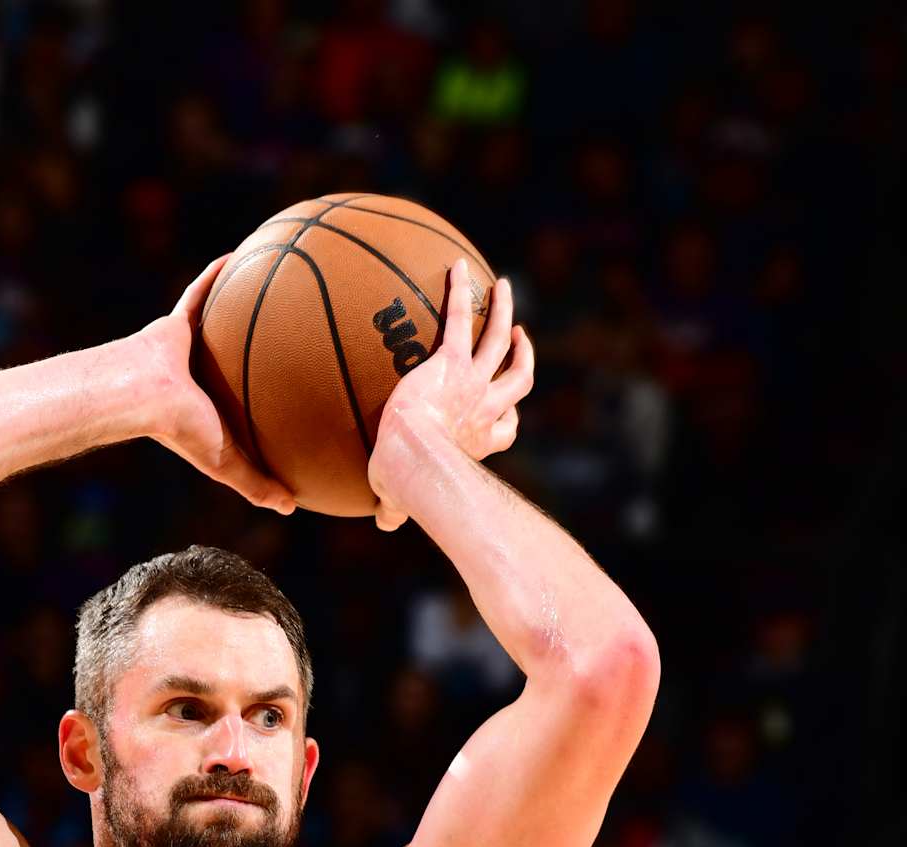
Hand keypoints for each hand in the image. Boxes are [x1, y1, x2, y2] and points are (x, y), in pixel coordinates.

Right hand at [134, 258, 295, 515]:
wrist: (141, 396)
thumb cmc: (181, 431)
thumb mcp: (226, 464)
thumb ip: (258, 486)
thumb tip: (294, 507)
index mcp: (215, 410)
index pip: (248, 406)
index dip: (270, 400)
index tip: (302, 392)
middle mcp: (205, 378)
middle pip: (240, 362)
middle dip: (263, 351)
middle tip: (298, 338)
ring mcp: (191, 349)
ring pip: (225, 324)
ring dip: (245, 309)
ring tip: (281, 289)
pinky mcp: (178, 323)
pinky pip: (203, 293)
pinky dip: (219, 275)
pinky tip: (248, 256)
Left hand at [369, 270, 534, 530]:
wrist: (410, 456)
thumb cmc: (405, 481)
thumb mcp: (401, 496)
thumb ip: (394, 507)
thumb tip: (382, 522)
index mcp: (479, 441)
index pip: (506, 430)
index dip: (511, 417)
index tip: (509, 408)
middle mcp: (485, 410)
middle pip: (519, 379)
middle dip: (524, 357)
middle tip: (520, 338)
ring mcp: (473, 383)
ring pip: (500, 341)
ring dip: (504, 313)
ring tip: (502, 288)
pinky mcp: (452, 362)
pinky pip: (460, 318)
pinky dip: (460, 290)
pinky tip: (458, 264)